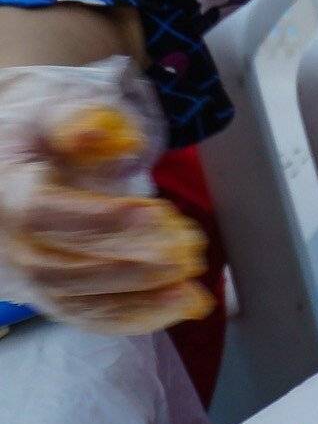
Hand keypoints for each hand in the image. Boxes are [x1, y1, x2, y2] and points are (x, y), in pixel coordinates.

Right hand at [0, 59, 213, 335]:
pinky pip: (84, 314)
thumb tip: (98, 132)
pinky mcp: (46, 289)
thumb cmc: (46, 128)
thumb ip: (77, 119)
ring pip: (70, 301)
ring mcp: (21, 269)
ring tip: (191, 291)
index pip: (40, 212)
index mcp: (3, 186)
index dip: (97, 219)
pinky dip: (133, 316)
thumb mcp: (57, 107)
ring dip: (136, 301)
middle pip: (55, 268)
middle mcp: (4, 238)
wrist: (24, 149)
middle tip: (184, 256)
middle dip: (124, 268)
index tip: (153, 213)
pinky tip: (178, 306)